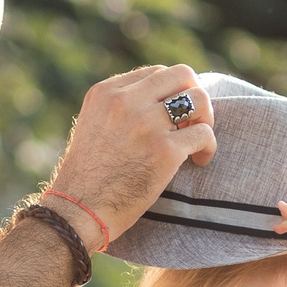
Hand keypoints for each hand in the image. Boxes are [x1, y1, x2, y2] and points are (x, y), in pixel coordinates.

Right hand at [45, 65, 216, 240]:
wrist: (78, 212)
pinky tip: (198, 161)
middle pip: (182, 74)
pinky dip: (208, 147)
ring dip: (206, 118)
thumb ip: (119, 109)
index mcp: (105, 92)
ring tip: (196, 141)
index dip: (171, 93)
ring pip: (199, 99)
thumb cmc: (86, 178)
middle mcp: (125, 101)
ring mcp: (146, 124)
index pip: (156, 73)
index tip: (171, 117)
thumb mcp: (92, 126)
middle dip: (194, 96)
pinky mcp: (164, 151)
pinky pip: (204, 134)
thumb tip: (158, 103)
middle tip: (191, 123)